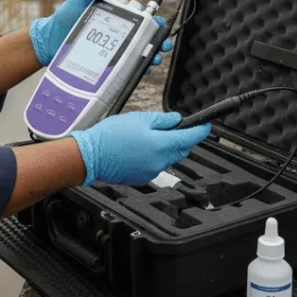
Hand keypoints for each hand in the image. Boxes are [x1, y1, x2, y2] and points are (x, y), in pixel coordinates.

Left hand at [29, 0, 173, 68]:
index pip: (139, 16)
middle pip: (144, 34)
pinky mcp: (108, 61)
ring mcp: (113, 46)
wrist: (50, 41)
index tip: (158, 24)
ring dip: (152, 54)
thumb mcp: (78, 0)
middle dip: (157, 39)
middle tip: (163, 44)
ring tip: (155, 58)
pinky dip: (137, 67)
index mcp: (115, 14)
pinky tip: (143, 69)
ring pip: (138, 50)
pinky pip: (126, 64)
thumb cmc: (64, 18)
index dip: (152, 20)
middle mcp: (117, 30)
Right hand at [70, 111, 210, 186]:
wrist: (91, 156)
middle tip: (172, 126)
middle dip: (181, 139)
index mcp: (160, 145)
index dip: (200, 131)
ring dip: (166, 147)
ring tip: (148, 135)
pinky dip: (154, 156)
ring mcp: (151, 172)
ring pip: (168, 158)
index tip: (206, 126)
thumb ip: (162, 120)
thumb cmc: (111, 136)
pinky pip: (156, 165)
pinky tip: (140, 148)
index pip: (189, 139)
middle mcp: (159, 162)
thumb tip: (177, 120)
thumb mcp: (139, 118)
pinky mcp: (142, 178)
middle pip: (181, 150)